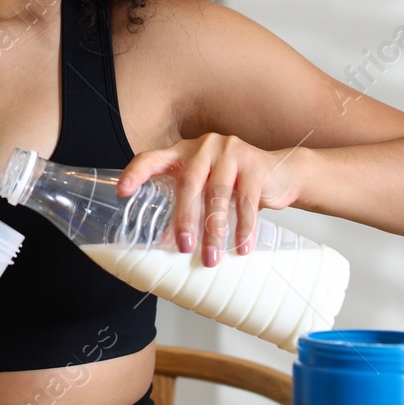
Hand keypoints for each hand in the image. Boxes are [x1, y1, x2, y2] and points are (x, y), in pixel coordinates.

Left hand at [116, 133, 309, 267]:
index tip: (122, 192)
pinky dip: (243, 228)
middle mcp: (205, 147)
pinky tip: (241, 247)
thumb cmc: (235, 185)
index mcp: (185, 152)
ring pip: (217, 195)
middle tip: (184, 247)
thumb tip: (164, 243)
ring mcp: (231, 152)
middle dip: (184, 219)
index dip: (136, 173)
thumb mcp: (207, 189)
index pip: (152, 158)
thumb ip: (188, 205)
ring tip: (212, 257)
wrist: (281, 173)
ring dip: (214, 230)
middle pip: (188, 183)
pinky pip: (246, 200)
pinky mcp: (254, 164)